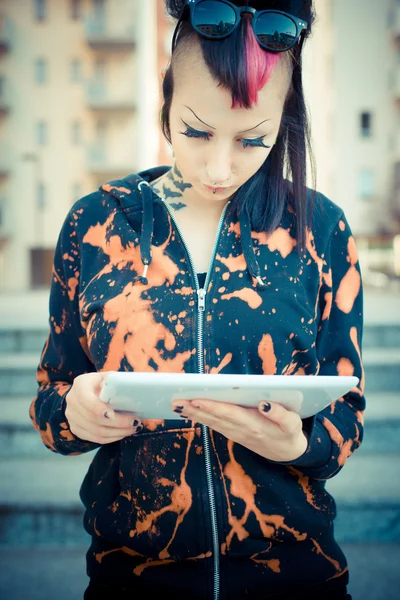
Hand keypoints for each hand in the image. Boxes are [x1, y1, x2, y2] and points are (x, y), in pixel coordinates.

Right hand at [65, 372, 142, 443]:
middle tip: (135, 422)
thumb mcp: (108, 377)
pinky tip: (123, 433)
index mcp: (80, 384)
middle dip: (117, 423)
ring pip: (96, 431)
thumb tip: (132, 390)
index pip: (86, 399)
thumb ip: (117, 382)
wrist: (86, 393)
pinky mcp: (76, 429)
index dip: (98, 409)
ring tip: (133, 428)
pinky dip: (112, 438)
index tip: (113, 415)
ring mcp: (72, 417)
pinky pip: (95, 438)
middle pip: (93, 418)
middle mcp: (72, 401)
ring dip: (117, 432)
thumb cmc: (102, 384)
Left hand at [171, 398, 307, 462]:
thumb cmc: (290, 433)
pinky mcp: (233, 434)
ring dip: (193, 414)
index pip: (230, 413)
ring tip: (176, 404)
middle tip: (176, 401)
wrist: (288, 453)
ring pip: (211, 422)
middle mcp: (241, 429)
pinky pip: (214, 425)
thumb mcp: (293, 424)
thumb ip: (281, 414)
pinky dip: (200, 418)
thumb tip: (264, 404)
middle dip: (195, 410)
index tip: (197, 400)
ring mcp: (235, 433)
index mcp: (255, 424)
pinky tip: (188, 412)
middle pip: (215, 418)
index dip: (213, 407)